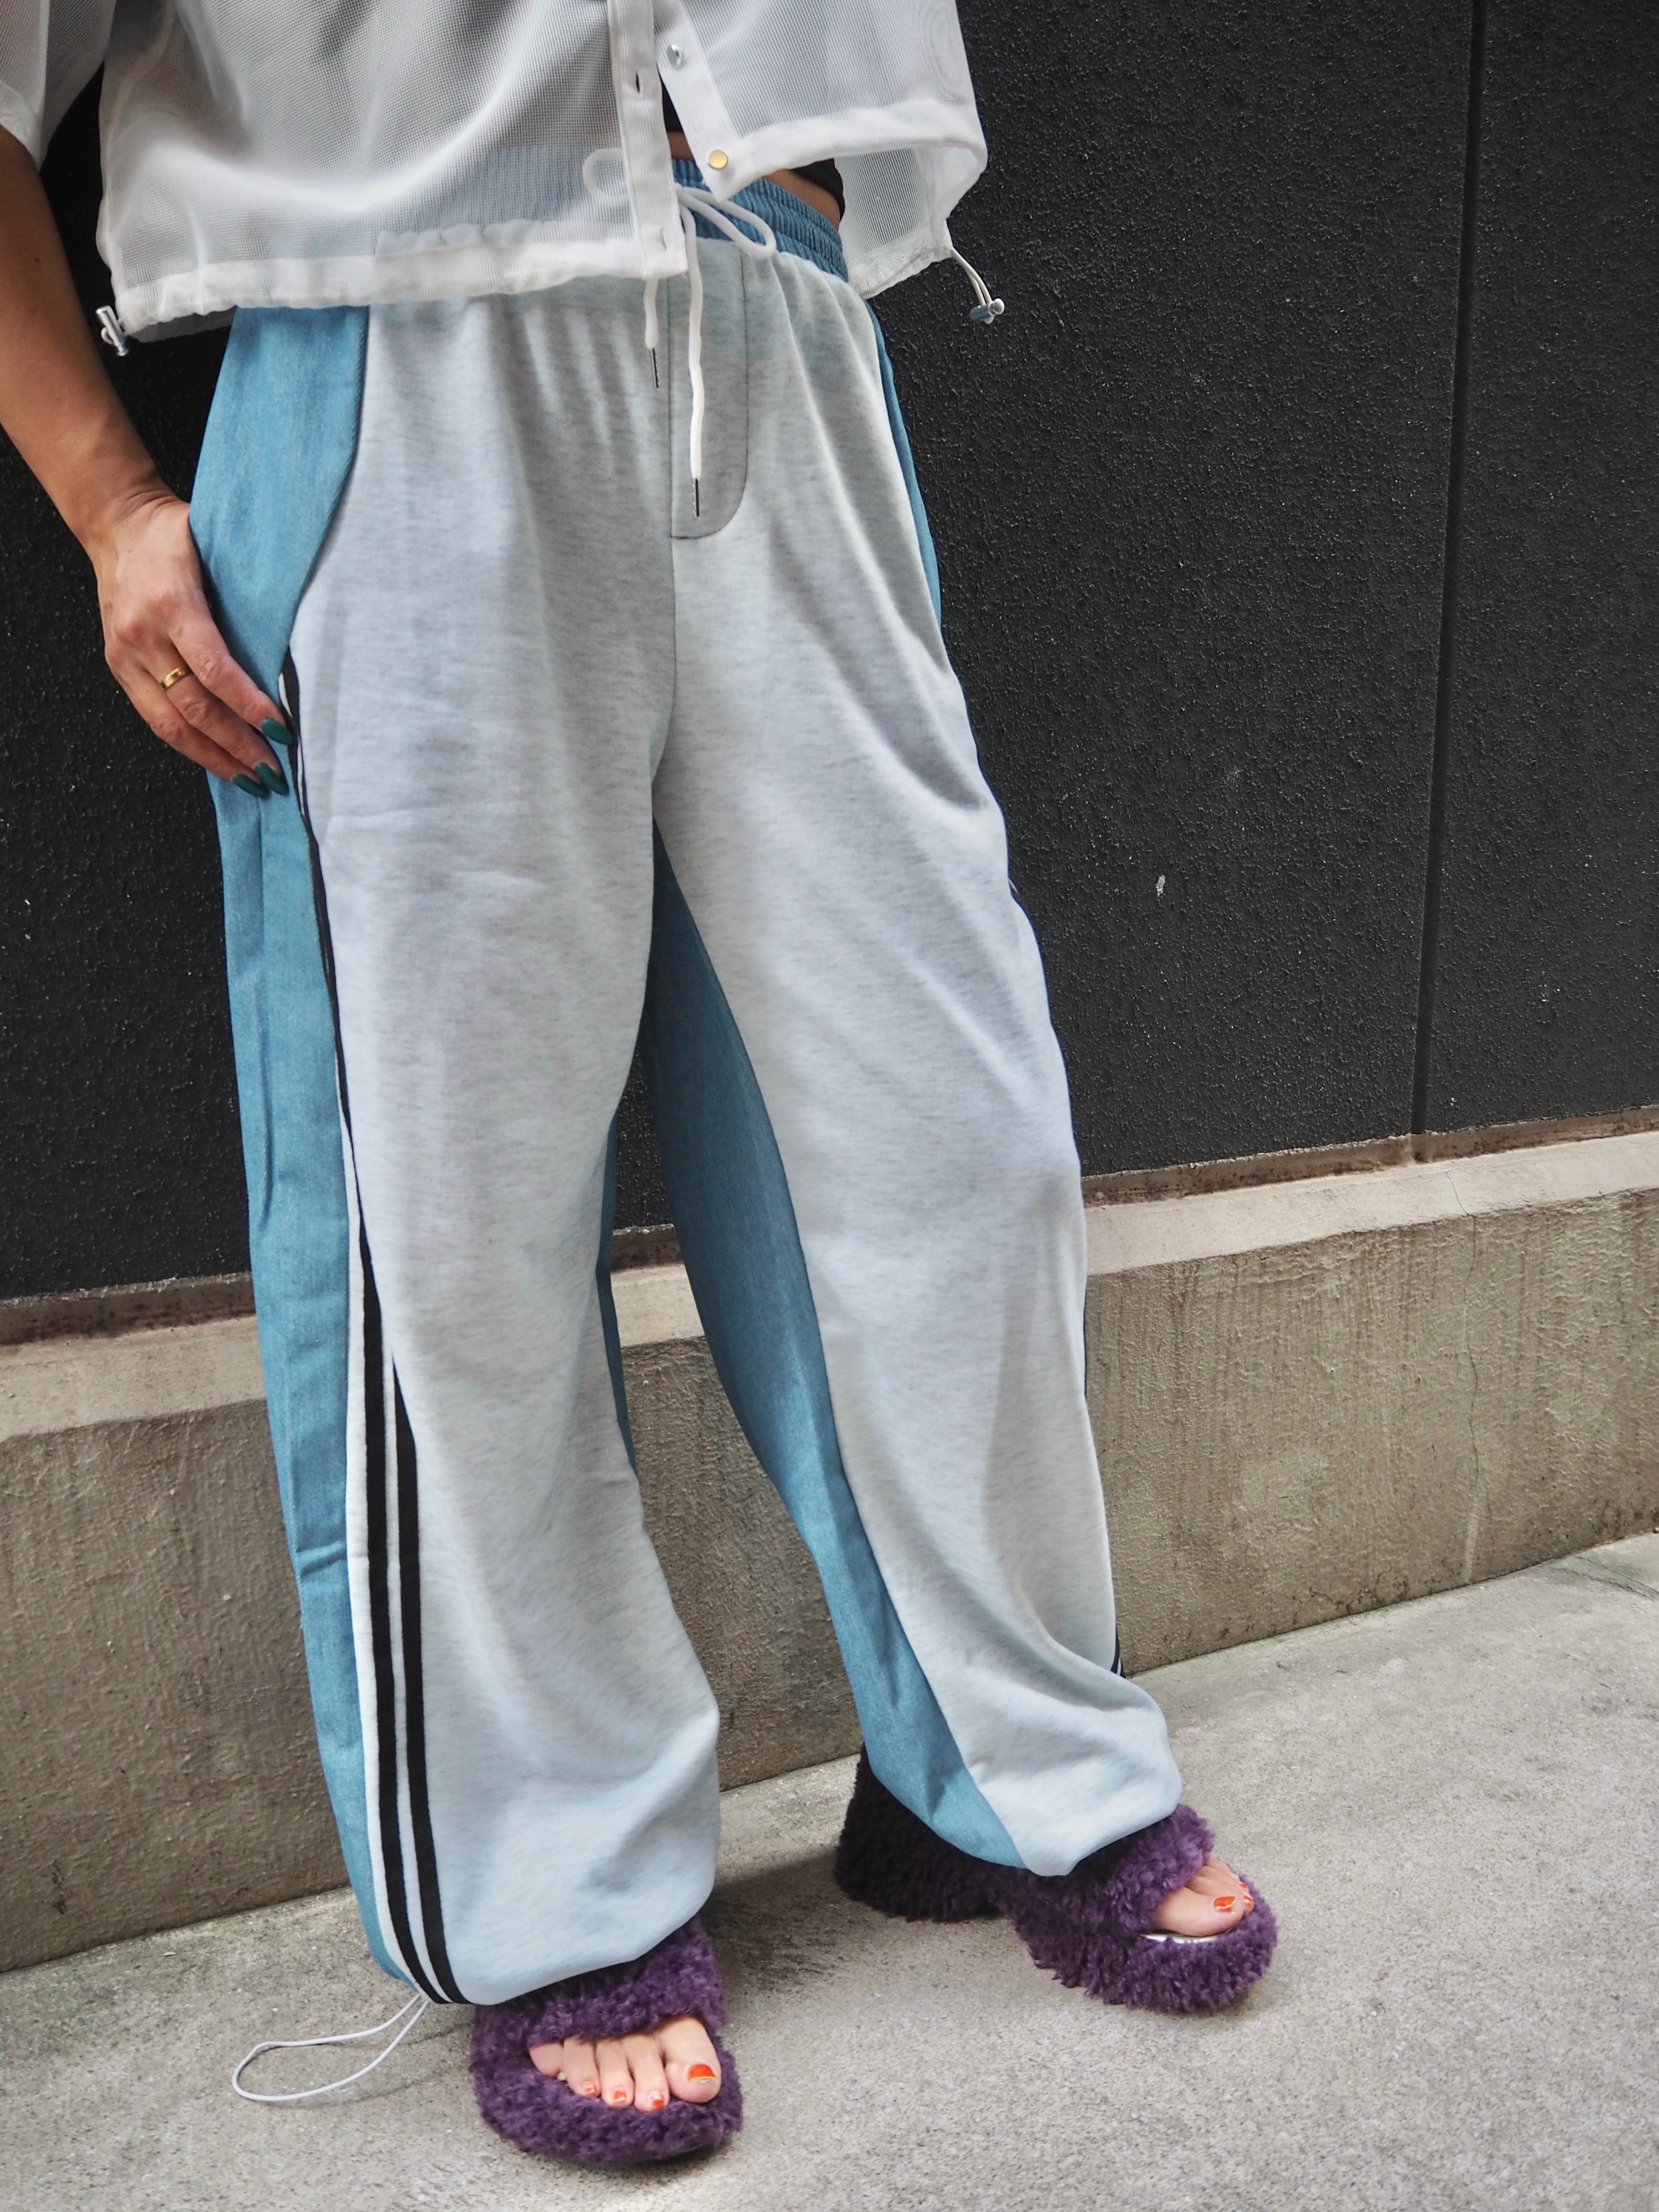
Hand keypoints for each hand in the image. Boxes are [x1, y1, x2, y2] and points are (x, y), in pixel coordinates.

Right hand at [89, 484, 287, 786]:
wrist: (116, 524)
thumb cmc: (175, 534)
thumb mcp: (215, 550)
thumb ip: (244, 596)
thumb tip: (291, 649)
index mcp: (172, 602)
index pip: (216, 669)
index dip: (250, 706)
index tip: (282, 730)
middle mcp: (143, 634)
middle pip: (195, 706)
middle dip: (238, 745)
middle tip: (274, 773)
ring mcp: (125, 655)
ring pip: (171, 723)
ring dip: (214, 757)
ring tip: (250, 780)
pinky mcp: (117, 666)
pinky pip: (154, 718)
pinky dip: (188, 745)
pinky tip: (217, 761)